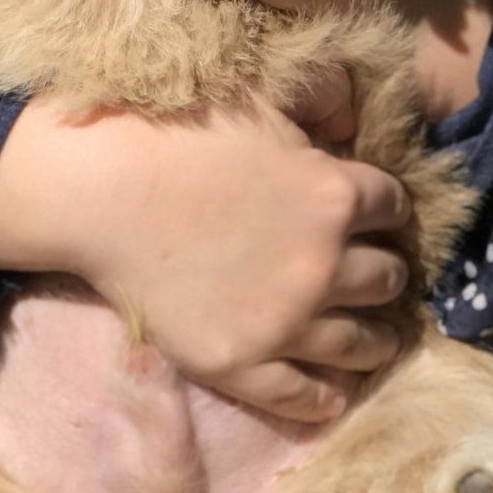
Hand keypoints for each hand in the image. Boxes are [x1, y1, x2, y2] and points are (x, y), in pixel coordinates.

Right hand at [0, 90, 411, 423]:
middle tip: (373, 274)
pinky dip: (326, 397)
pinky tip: (333, 394)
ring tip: (372, 340)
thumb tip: (351, 123)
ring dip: (373, 338)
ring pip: (362, 344)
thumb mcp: (260, 95)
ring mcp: (285, 321)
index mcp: (334, 194)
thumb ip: (321, 97)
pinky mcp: (241, 363)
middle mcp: (325, 263)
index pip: (393, 208)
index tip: (376, 216)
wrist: (99, 189)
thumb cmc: (175, 130)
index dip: (385, 209)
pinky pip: (303, 396)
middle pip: (387, 279)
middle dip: (382, 272)